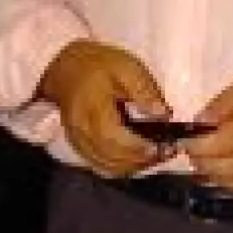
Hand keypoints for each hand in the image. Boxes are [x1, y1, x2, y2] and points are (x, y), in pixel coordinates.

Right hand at [38, 40, 173, 175]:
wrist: (66, 68)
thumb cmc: (98, 65)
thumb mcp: (126, 67)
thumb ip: (145, 90)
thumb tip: (164, 115)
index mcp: (93, 106)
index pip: (116, 136)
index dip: (141, 147)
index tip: (164, 146)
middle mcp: (82, 129)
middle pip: (113, 156)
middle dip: (143, 159)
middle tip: (167, 152)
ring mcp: (78, 141)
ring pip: (108, 165)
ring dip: (134, 166)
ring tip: (157, 155)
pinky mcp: (79, 147)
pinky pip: (101, 165)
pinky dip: (122, 167)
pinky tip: (138, 159)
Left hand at [189, 75, 232, 198]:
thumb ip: (222, 104)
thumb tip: (198, 122)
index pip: (219, 144)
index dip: (197, 146)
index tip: (187, 141)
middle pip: (225, 168)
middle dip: (202, 163)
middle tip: (194, 153)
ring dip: (214, 176)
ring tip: (208, 162)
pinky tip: (227, 173)